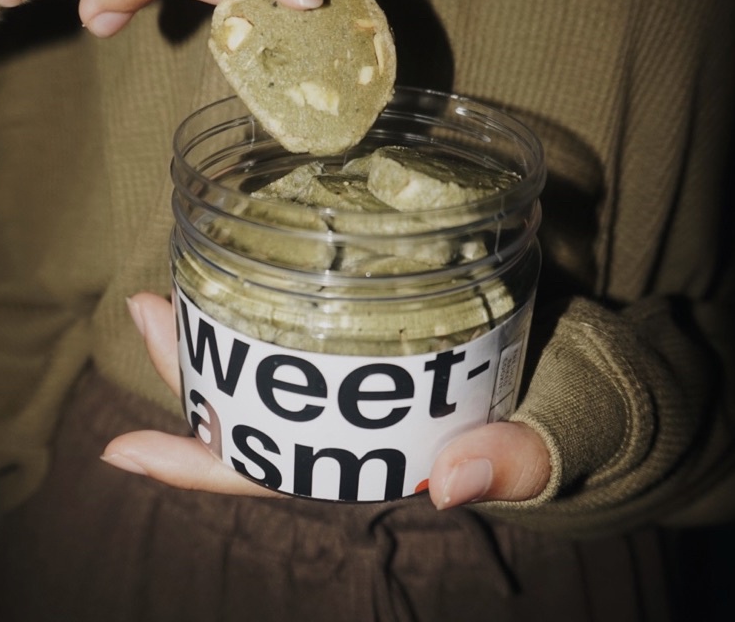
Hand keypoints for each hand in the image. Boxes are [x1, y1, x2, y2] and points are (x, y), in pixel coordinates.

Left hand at [104, 293, 550, 507]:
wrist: (611, 375)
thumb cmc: (586, 416)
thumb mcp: (559, 439)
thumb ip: (518, 460)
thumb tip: (451, 482)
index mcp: (381, 458)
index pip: (278, 473)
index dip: (201, 468)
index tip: (124, 451)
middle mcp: (365, 415)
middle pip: (261, 404)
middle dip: (197, 367)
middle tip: (145, 309)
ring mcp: (379, 367)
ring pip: (283, 354)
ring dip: (228, 319)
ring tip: (175, 281)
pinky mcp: (402, 319)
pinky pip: (328, 310)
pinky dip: (290, 288)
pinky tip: (262, 253)